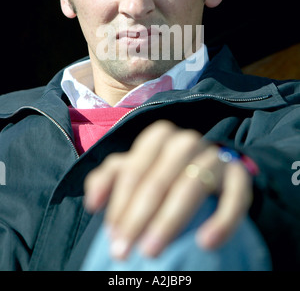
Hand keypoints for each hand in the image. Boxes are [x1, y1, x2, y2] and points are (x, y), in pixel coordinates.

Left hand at [84, 120, 252, 259]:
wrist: (209, 169)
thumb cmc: (162, 172)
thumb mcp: (135, 170)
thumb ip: (109, 179)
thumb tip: (93, 202)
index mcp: (159, 136)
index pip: (134, 169)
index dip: (120, 203)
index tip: (112, 235)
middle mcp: (187, 141)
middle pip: (159, 180)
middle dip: (138, 218)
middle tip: (123, 252)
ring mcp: (215, 155)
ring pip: (192, 186)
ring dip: (170, 220)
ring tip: (152, 251)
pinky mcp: (240, 174)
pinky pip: (235, 196)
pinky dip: (223, 220)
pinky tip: (206, 242)